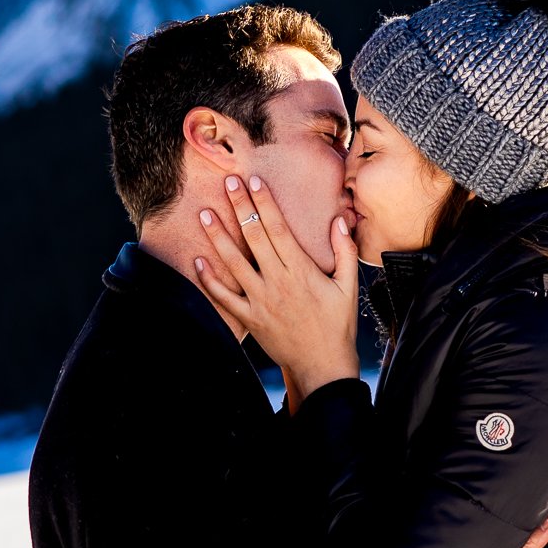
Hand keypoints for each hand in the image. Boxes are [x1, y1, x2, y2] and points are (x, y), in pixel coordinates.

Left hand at [192, 172, 358, 403]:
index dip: (264, 203)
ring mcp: (260, 301)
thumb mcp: (349, 287)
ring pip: (233, 263)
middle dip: (240, 207)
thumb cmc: (338, 325)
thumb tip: (339, 221)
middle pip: (254, 237)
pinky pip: (224, 297)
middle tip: (228, 182)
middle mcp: (277, 282)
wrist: (323, 366)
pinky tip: (198, 260)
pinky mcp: (250, 319)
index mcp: (301, 270)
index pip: (278, 228)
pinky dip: (209, 280)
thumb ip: (344, 251)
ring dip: (217, 237)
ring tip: (205, 214)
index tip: (254, 181)